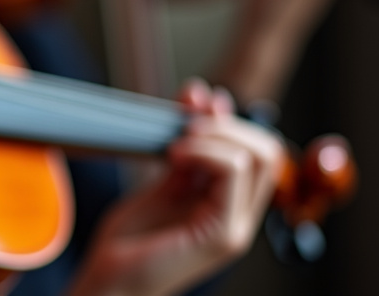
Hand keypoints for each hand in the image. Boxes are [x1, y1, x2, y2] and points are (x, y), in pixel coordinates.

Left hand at [68, 80, 283, 295]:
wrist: (110, 282)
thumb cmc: (130, 241)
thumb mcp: (161, 183)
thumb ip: (187, 150)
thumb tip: (209, 100)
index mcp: (229, 204)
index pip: (259, 150)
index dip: (229, 118)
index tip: (194, 100)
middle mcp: (240, 216)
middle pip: (269, 150)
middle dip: (228, 123)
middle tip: (186, 124)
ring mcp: (236, 228)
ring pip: (259, 156)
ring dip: (215, 134)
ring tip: (177, 143)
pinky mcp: (223, 236)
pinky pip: (234, 172)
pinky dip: (206, 150)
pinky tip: (175, 154)